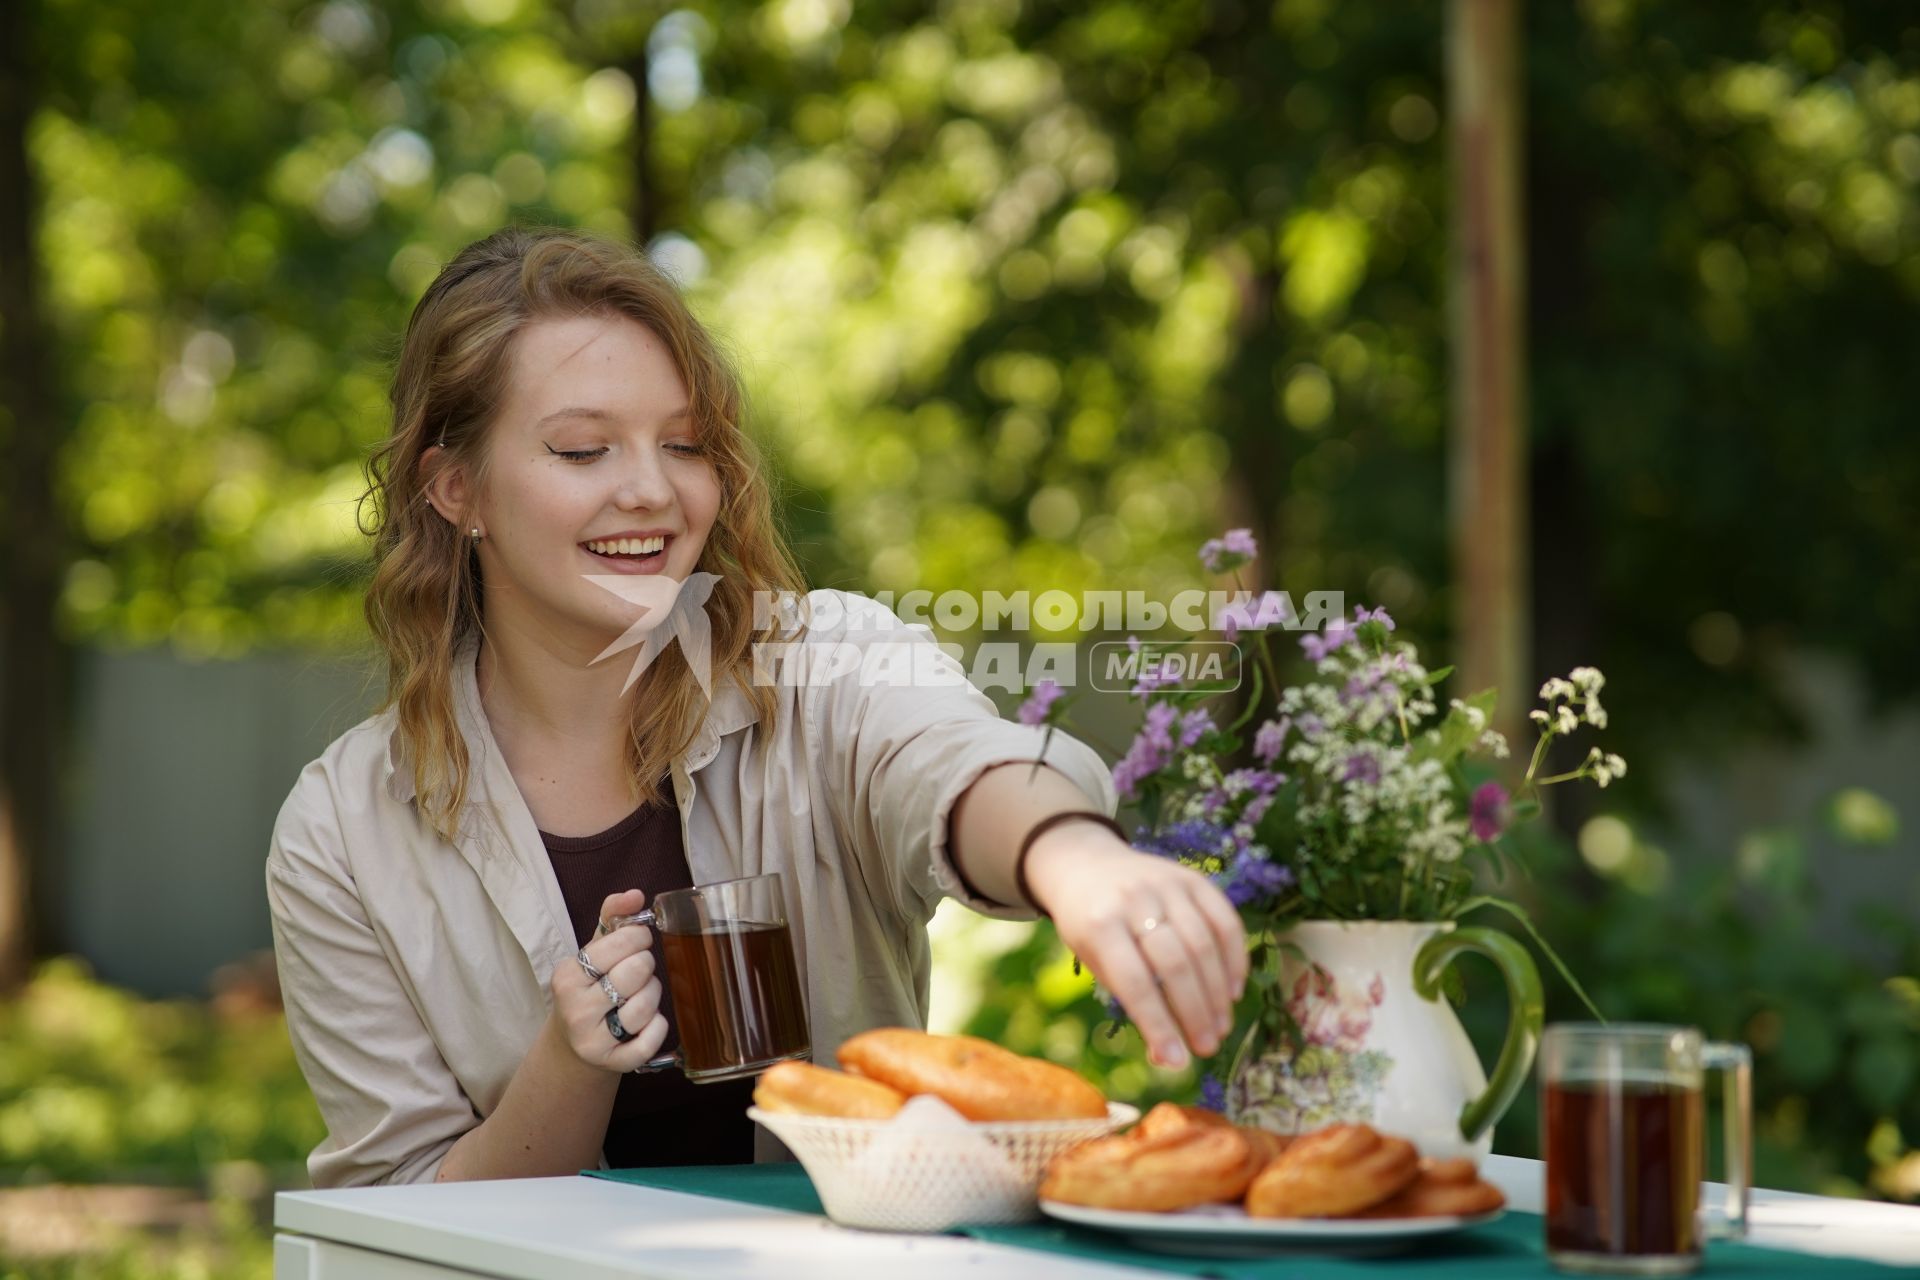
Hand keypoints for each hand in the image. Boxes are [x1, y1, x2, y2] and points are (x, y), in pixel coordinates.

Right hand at [548, 889, 669, 1070]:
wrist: (573, 1044)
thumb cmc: (590, 987)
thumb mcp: (593, 950)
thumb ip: (612, 916)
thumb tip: (635, 894)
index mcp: (567, 975)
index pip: (621, 943)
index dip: (639, 937)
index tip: (638, 941)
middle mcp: (575, 1009)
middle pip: (636, 972)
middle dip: (646, 966)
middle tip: (638, 970)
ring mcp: (592, 1039)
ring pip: (646, 1006)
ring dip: (653, 996)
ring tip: (640, 995)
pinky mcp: (613, 1063)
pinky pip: (651, 1039)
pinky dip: (658, 1027)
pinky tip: (648, 1021)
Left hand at [1024, 821, 1247, 1068]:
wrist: (1087, 864)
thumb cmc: (1090, 925)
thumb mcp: (1094, 961)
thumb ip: (1130, 1002)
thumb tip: (1169, 1058)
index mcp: (1099, 924)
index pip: (1135, 982)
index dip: (1159, 1025)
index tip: (1176, 1062)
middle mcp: (1135, 899)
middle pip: (1175, 963)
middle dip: (1194, 1013)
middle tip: (1207, 1047)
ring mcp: (1167, 884)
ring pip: (1204, 944)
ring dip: (1218, 993)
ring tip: (1220, 1027)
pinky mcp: (1194, 877)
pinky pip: (1225, 921)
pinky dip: (1234, 959)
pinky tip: (1233, 992)